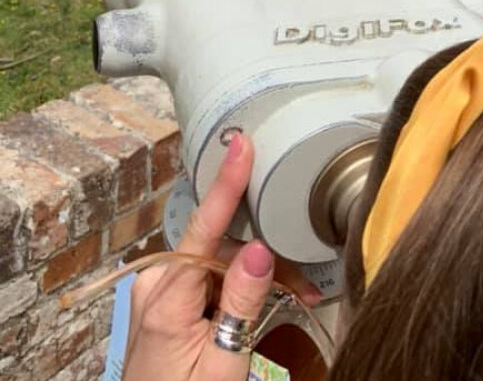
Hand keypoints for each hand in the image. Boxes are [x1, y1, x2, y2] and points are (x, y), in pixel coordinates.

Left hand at [124, 134, 319, 380]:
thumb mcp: (223, 360)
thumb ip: (242, 301)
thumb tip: (261, 249)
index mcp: (166, 297)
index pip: (204, 228)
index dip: (226, 182)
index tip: (240, 144)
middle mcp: (157, 284)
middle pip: (222, 248)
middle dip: (266, 258)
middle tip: (303, 283)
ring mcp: (160, 291)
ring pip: (222, 263)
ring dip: (258, 278)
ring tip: (294, 300)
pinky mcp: (167, 300)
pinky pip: (211, 278)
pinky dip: (240, 287)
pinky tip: (264, 303)